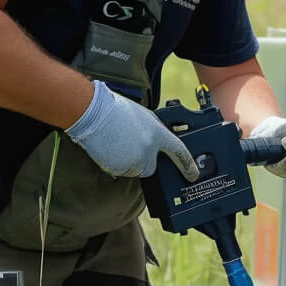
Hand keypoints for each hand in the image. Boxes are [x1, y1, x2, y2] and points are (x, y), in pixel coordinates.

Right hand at [66, 80, 198, 179]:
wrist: (93, 114)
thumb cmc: (116, 110)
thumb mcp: (144, 116)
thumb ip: (154, 132)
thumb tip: (156, 144)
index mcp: (158, 133)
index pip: (178, 151)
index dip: (187, 165)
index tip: (192, 174)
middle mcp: (148, 149)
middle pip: (151, 166)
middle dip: (144, 160)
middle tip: (131, 145)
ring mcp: (134, 160)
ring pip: (135, 169)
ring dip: (129, 162)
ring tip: (118, 143)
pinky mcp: (119, 168)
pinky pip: (122, 171)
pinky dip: (117, 164)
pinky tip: (111, 149)